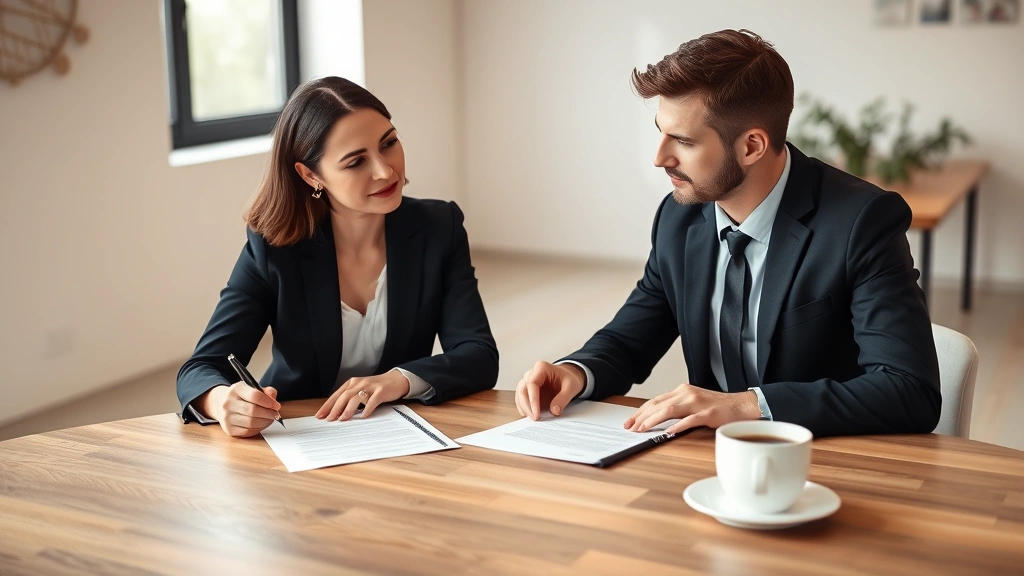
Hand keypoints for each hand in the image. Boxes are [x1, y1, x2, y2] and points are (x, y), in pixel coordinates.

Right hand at [199, 383, 280, 437]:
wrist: (221, 403)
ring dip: (265, 422)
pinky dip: (258, 429)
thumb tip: (272, 397)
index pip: (255, 396)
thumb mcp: (252, 388)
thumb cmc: (241, 396)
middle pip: (253, 411)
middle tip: (275, 414)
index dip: (269, 402)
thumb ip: (265, 391)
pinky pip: (247, 432)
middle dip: (268, 414)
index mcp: (236, 389)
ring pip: (251, 423)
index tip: (277, 406)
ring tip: (269, 419)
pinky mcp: (228, 429)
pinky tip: (261, 424)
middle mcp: (228, 403)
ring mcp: (227, 417)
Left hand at [316, 371, 410, 421]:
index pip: (336, 395)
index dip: (327, 405)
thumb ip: (350, 398)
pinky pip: (372, 401)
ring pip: (356, 398)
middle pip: (344, 396)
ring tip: (343, 419)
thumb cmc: (376, 388)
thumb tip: (336, 413)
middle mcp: (359, 383)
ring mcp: (370, 386)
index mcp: (352, 383)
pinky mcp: (381, 391)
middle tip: (329, 419)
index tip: (320, 415)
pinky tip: (363, 416)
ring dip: (348, 409)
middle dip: (335, 409)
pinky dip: (367, 409)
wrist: (396, 380)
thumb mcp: (360, 390)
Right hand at [515, 361, 585, 419]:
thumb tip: (554, 411)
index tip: (537, 413)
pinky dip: (523, 408)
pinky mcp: (527, 389)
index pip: (532, 384)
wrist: (567, 377)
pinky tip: (529, 415)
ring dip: (524, 408)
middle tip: (536, 418)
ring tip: (534, 417)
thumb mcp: (571, 387)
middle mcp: (531, 373)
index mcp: (541, 368)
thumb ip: (563, 399)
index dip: (533, 400)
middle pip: (522, 390)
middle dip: (527, 406)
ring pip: (519, 395)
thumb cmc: (568, 378)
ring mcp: (527, 381)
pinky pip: (520, 398)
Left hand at [624, 384, 760, 433]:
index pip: (655, 400)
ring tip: (642, 430)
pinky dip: (677, 426)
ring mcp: (697, 403)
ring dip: (653, 420)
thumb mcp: (693, 402)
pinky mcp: (708, 413)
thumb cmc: (717, 406)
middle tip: (630, 427)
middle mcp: (687, 393)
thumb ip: (677, 407)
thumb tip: (657, 418)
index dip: (640, 411)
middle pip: (658, 404)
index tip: (630, 421)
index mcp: (682, 391)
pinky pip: (690, 420)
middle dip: (641, 416)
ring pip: (669, 410)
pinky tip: (667, 432)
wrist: (741, 405)